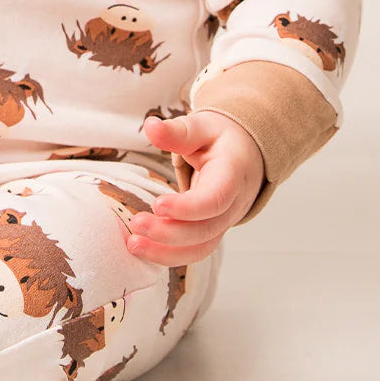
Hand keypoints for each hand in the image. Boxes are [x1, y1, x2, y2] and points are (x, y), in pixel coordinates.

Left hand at [128, 111, 264, 265]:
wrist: (245, 153)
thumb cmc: (220, 139)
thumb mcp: (202, 127)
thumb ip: (178, 131)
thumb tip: (150, 126)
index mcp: (233, 175)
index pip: (215, 199)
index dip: (188, 208)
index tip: (157, 205)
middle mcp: (233, 204)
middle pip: (206, 230)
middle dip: (170, 233)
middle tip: (137, 224)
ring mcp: (224, 221)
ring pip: (201, 247)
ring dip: (167, 252)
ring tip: (134, 244)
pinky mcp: (212, 230)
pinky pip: (194, 250)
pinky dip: (170, 254)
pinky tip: (143, 248)